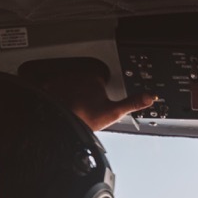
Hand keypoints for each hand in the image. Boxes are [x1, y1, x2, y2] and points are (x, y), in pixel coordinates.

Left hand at [37, 68, 155, 131]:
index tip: (97, 103)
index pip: (99, 79)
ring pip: (67, 82)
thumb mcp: (114, 112)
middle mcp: (75, 73)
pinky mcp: (46, 85)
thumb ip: (132, 102)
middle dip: (84, 90)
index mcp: (93, 76)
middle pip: (82, 80)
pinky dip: (54, 94)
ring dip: (69, 91)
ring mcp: (59, 78)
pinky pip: (51, 86)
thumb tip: (151, 96)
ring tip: (72, 108)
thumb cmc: (85, 118)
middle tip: (84, 107)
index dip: (99, 92)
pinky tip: (59, 105)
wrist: (60, 124)